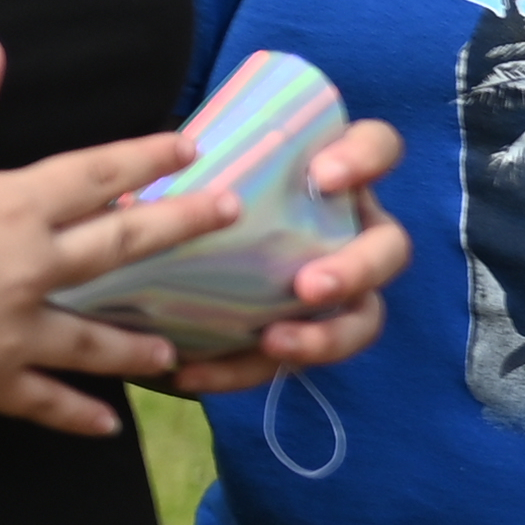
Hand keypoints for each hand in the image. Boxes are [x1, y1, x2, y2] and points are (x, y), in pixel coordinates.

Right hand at [0, 35, 224, 437]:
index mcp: (6, 207)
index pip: (97, 173)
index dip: (148, 155)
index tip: (190, 145)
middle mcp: (24, 270)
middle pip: (122, 246)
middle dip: (182, 226)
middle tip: (230, 215)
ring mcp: (10, 333)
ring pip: (96, 339)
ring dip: (139, 343)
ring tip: (175, 349)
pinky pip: (44, 403)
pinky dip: (78, 416)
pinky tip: (108, 427)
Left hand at [157, 112, 417, 395]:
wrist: (150, 260)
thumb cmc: (184, 197)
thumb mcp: (192, 175)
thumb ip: (191, 178)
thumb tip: (135, 204)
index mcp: (333, 178)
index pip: (377, 149)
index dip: (364, 159)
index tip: (323, 177)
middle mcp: (348, 232)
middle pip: (389, 248)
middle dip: (358, 269)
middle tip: (310, 286)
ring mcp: (334, 290)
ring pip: (364, 318)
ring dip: (327, 335)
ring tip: (276, 343)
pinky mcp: (296, 337)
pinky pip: (287, 363)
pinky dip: (241, 370)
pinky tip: (194, 374)